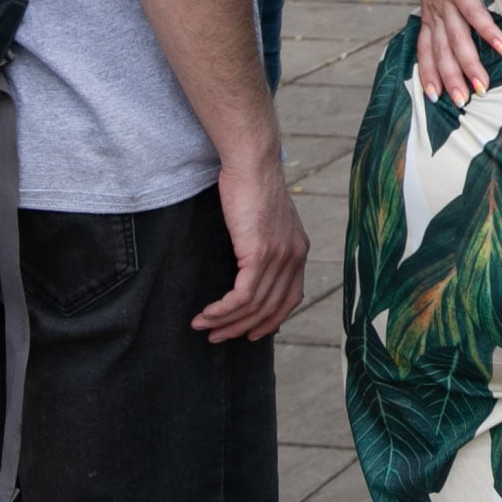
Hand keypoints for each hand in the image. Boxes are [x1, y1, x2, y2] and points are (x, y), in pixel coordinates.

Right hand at [193, 147, 307, 342]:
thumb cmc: (251, 187)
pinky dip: (222, 310)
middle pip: (271, 309)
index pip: (291, 298)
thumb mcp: (265, 221)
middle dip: (242, 328)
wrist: (251, 164)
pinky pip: (242, 296)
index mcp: (299, 250)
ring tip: (203, 326)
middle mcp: (295, 257)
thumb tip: (247, 268)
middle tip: (217, 337)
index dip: (271, 320)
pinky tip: (207, 313)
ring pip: (253, 306)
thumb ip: (264, 246)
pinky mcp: (259, 254)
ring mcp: (279, 257)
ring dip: (225, 322)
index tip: (250, 333)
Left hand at [411, 0, 501, 104]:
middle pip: (441, 52)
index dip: (428, 73)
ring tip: (482, 87)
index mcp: (429, 9)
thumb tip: (452, 6)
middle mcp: (435, 9)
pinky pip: (474, 13)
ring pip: (456, 40)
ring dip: (468, 65)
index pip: (425, 49)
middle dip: (451, 80)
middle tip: (462, 103)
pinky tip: (500, 46)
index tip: (433, 96)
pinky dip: (486, 30)